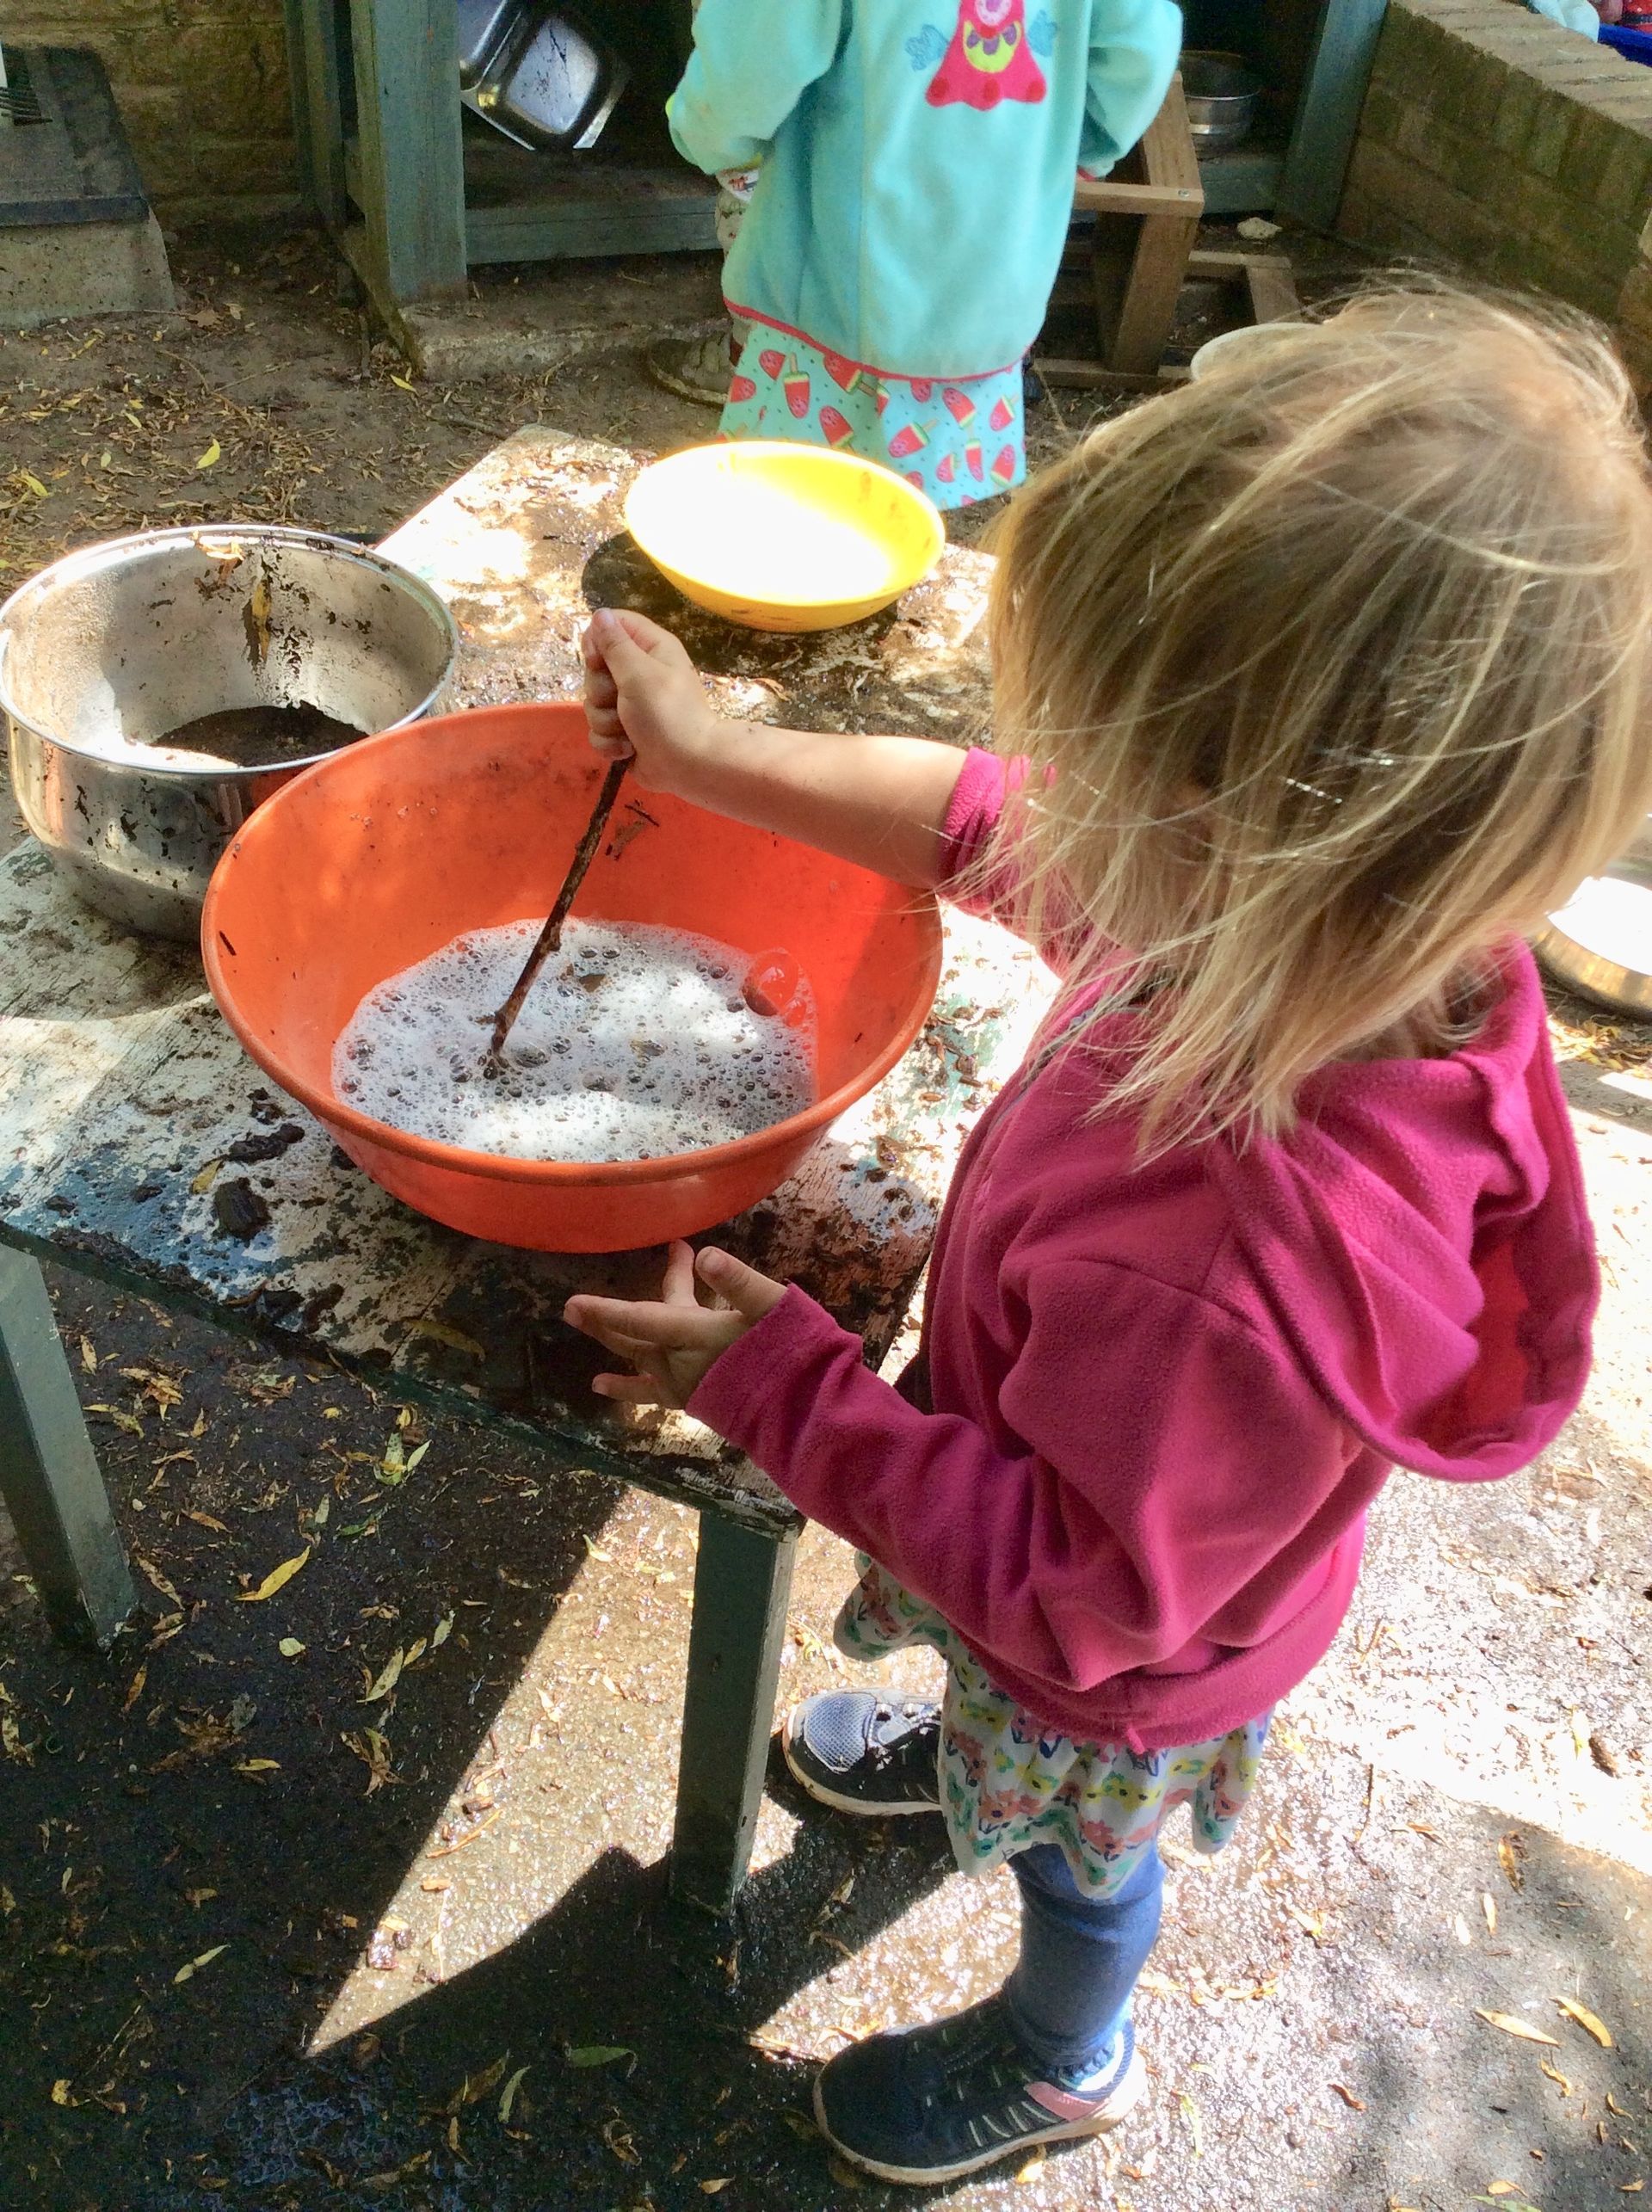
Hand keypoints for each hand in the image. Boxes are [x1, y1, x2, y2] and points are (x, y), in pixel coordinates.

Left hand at [563, 1240, 786, 1409]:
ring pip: (640, 1357)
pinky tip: (601, 1385)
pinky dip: (625, 1387)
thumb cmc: (793, 1353)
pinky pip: (649, 1391)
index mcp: (695, 1335)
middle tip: (572, 1307)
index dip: (606, 1310)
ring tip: (583, 1333)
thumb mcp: (773, 1308)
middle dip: (607, 1318)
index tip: (572, 1303)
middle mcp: (680, 1362)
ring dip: (616, 1342)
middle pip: (634, 1335)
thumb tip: (706, 1255)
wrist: (805, 1413)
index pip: (640, 1319)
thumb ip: (739, 1281)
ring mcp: (684, 1383)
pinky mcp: (692, 1399)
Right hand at [581, 608, 724, 800]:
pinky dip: (610, 743)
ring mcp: (630, 705)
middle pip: (596, 669)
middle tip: (620, 701)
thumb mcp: (638, 672)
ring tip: (628, 730)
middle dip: (601, 691)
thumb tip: (601, 613)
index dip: (597, 640)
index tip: (597, 660)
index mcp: (650, 649)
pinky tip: (628, 749)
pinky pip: (598, 732)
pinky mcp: (624, 732)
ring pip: (593, 703)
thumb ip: (615, 644)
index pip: (613, 625)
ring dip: (606, 721)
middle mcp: (640, 672)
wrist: (689, 766)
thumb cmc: (667, 713)